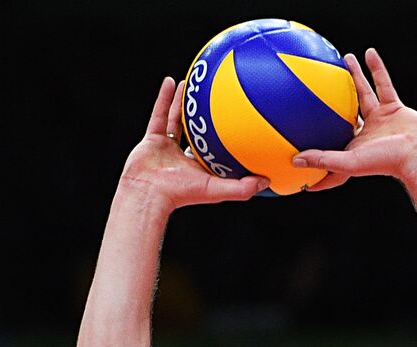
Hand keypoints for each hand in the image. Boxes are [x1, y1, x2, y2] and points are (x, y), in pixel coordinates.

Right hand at [120, 77, 267, 210]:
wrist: (149, 192)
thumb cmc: (181, 195)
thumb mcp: (216, 190)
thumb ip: (242, 188)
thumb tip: (267, 181)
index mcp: (200, 170)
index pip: (216, 153)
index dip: (226, 142)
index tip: (239, 128)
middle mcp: (184, 159)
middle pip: (197, 135)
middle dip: (205, 120)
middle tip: (216, 100)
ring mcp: (167, 148)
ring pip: (177, 121)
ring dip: (183, 104)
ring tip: (192, 86)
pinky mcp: (152, 140)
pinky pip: (159, 114)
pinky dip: (164, 98)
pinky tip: (171, 81)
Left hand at [292, 48, 416, 190]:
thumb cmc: (385, 162)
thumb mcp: (348, 162)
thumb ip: (322, 159)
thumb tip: (294, 161)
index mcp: (352, 151)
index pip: (329, 152)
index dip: (315, 153)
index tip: (297, 151)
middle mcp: (365, 136)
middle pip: (344, 118)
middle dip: (332, 106)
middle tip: (318, 90)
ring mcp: (380, 121)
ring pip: (364, 95)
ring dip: (355, 78)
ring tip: (345, 60)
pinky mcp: (394, 108)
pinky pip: (383, 84)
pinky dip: (377, 69)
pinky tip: (368, 53)